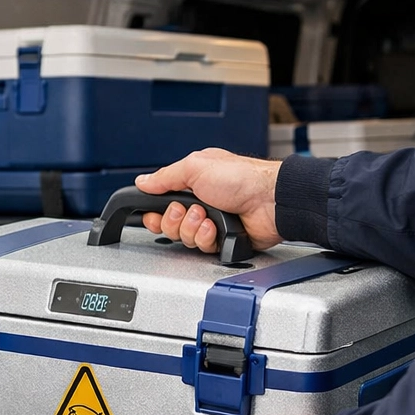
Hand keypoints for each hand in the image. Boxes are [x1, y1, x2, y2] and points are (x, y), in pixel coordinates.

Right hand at [136, 149, 282, 254]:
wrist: (270, 201)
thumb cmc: (242, 178)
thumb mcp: (196, 167)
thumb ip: (165, 176)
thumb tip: (143, 181)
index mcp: (193, 183)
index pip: (162, 203)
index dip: (156, 212)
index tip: (155, 214)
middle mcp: (201, 203)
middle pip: (170, 224)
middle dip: (177, 219)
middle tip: (191, 209)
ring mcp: (212, 223)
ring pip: (185, 238)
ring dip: (194, 228)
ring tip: (208, 217)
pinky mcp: (223, 240)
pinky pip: (202, 247)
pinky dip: (208, 238)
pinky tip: (217, 228)